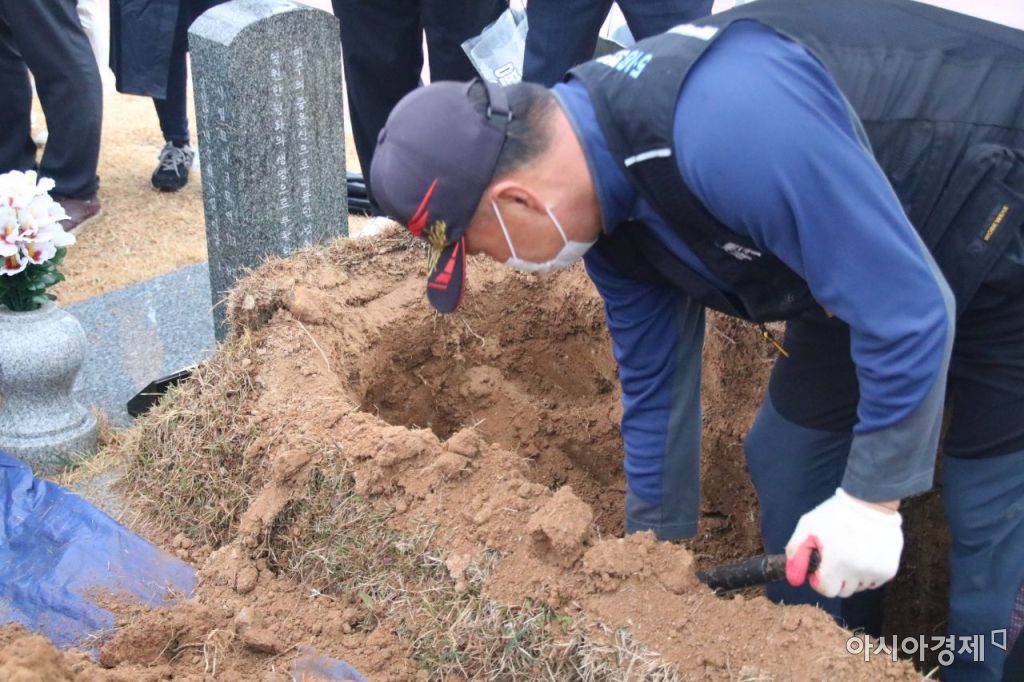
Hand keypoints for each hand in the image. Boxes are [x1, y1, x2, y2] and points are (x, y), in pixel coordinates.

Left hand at [784, 488, 902, 597]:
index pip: (826, 590)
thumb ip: (796, 555)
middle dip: (835, 578)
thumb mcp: (807, 528)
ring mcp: (876, 571)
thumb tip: (794, 581)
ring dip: (852, 576)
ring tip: (850, 552)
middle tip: (835, 557)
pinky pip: (873, 582)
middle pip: (843, 591)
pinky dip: (867, 572)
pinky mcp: (889, 570)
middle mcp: (858, 571)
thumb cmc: (834, 514)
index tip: (821, 565)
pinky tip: (864, 553)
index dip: (819, 579)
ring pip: (858, 587)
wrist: (870, 502)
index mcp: (837, 562)